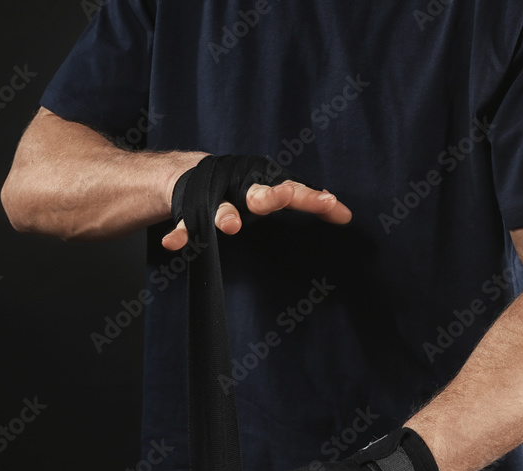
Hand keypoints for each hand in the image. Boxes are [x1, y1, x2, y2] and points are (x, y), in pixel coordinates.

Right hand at [162, 173, 351, 250]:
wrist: (191, 172)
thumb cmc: (245, 187)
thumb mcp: (276, 192)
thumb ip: (309, 204)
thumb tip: (347, 216)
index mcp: (266, 185)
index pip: (294, 191)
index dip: (313, 200)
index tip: (332, 204)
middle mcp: (242, 189)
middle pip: (258, 193)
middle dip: (270, 197)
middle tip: (281, 198)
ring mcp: (215, 198)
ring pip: (221, 207)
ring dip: (226, 216)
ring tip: (232, 226)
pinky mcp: (190, 208)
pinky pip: (185, 224)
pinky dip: (181, 234)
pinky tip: (175, 245)